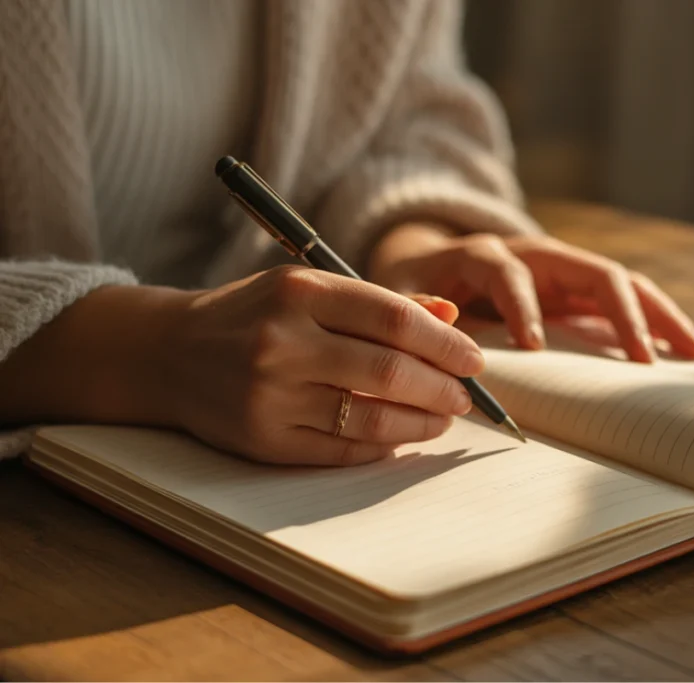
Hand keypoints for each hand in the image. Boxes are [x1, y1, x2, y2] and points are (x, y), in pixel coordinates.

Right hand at [0, 268, 483, 466]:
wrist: (168, 354)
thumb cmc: (254, 314)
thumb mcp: (309, 287)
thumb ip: (378, 301)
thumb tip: (449, 315)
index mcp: (300, 292)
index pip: (396, 319)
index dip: (447, 343)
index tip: (474, 359)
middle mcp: (283, 342)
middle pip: (390, 370)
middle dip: (443, 388)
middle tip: (466, 397)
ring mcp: (271, 395)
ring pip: (371, 416)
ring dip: (422, 422)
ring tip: (443, 419)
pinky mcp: (263, 439)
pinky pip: (342, 448)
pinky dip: (383, 444)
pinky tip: (402, 436)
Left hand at [369, 225, 693, 362]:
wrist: (432, 264)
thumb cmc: (415, 286)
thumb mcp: (399, 293)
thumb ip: (414, 306)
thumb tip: (439, 319)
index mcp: (483, 253)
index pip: (507, 270)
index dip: (519, 305)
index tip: (532, 347)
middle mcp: (534, 256)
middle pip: (591, 269)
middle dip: (622, 312)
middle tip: (644, 360)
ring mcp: (562, 272)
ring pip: (622, 283)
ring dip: (659, 315)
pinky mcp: (577, 293)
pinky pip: (624, 302)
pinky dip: (655, 323)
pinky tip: (686, 351)